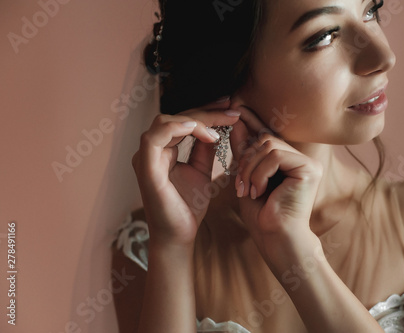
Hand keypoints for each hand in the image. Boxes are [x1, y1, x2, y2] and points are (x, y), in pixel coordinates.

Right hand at [132, 99, 239, 246]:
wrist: (180, 235)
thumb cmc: (188, 206)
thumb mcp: (201, 171)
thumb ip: (204, 149)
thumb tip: (215, 127)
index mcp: (162, 150)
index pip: (183, 122)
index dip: (206, 113)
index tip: (231, 109)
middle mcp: (151, 150)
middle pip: (176, 118)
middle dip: (206, 111)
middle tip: (231, 108)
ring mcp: (145, 157)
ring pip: (166, 122)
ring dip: (195, 119)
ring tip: (220, 125)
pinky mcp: (145, 168)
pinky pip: (154, 138)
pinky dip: (176, 128)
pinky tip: (199, 130)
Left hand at [230, 107, 322, 259]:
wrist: (275, 239)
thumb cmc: (262, 215)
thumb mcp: (247, 177)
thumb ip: (245, 151)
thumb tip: (237, 122)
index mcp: (289, 161)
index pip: (268, 135)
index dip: (251, 122)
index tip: (234, 108)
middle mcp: (301, 159)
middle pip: (266, 138)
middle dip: (246, 160)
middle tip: (240, 186)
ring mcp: (308, 163)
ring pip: (269, 145)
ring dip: (251, 169)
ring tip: (249, 191)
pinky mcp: (309, 168)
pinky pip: (275, 156)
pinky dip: (260, 173)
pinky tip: (259, 192)